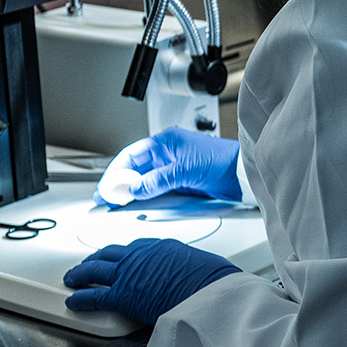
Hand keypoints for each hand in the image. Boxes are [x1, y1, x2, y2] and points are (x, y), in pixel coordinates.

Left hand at [64, 238, 241, 325]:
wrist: (205, 291)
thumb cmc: (211, 279)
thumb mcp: (202, 263)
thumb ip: (187, 266)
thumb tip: (194, 273)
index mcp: (160, 247)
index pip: (135, 247)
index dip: (123, 253)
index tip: (119, 256)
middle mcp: (140, 256)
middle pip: (109, 254)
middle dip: (96, 258)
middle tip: (88, 262)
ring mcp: (128, 274)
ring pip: (94, 270)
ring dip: (80, 273)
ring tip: (72, 277)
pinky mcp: (121, 296)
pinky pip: (93, 296)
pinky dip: (79, 299)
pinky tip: (72, 301)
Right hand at [95, 126, 241, 206]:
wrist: (242, 173)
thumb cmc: (221, 160)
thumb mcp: (184, 170)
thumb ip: (158, 180)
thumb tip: (135, 190)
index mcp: (165, 142)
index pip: (130, 155)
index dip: (115, 172)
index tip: (105, 188)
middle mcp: (167, 153)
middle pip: (134, 168)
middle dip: (118, 183)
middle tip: (105, 199)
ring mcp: (173, 167)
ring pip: (143, 180)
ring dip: (130, 191)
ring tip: (116, 203)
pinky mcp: (180, 181)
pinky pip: (155, 188)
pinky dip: (144, 195)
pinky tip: (136, 203)